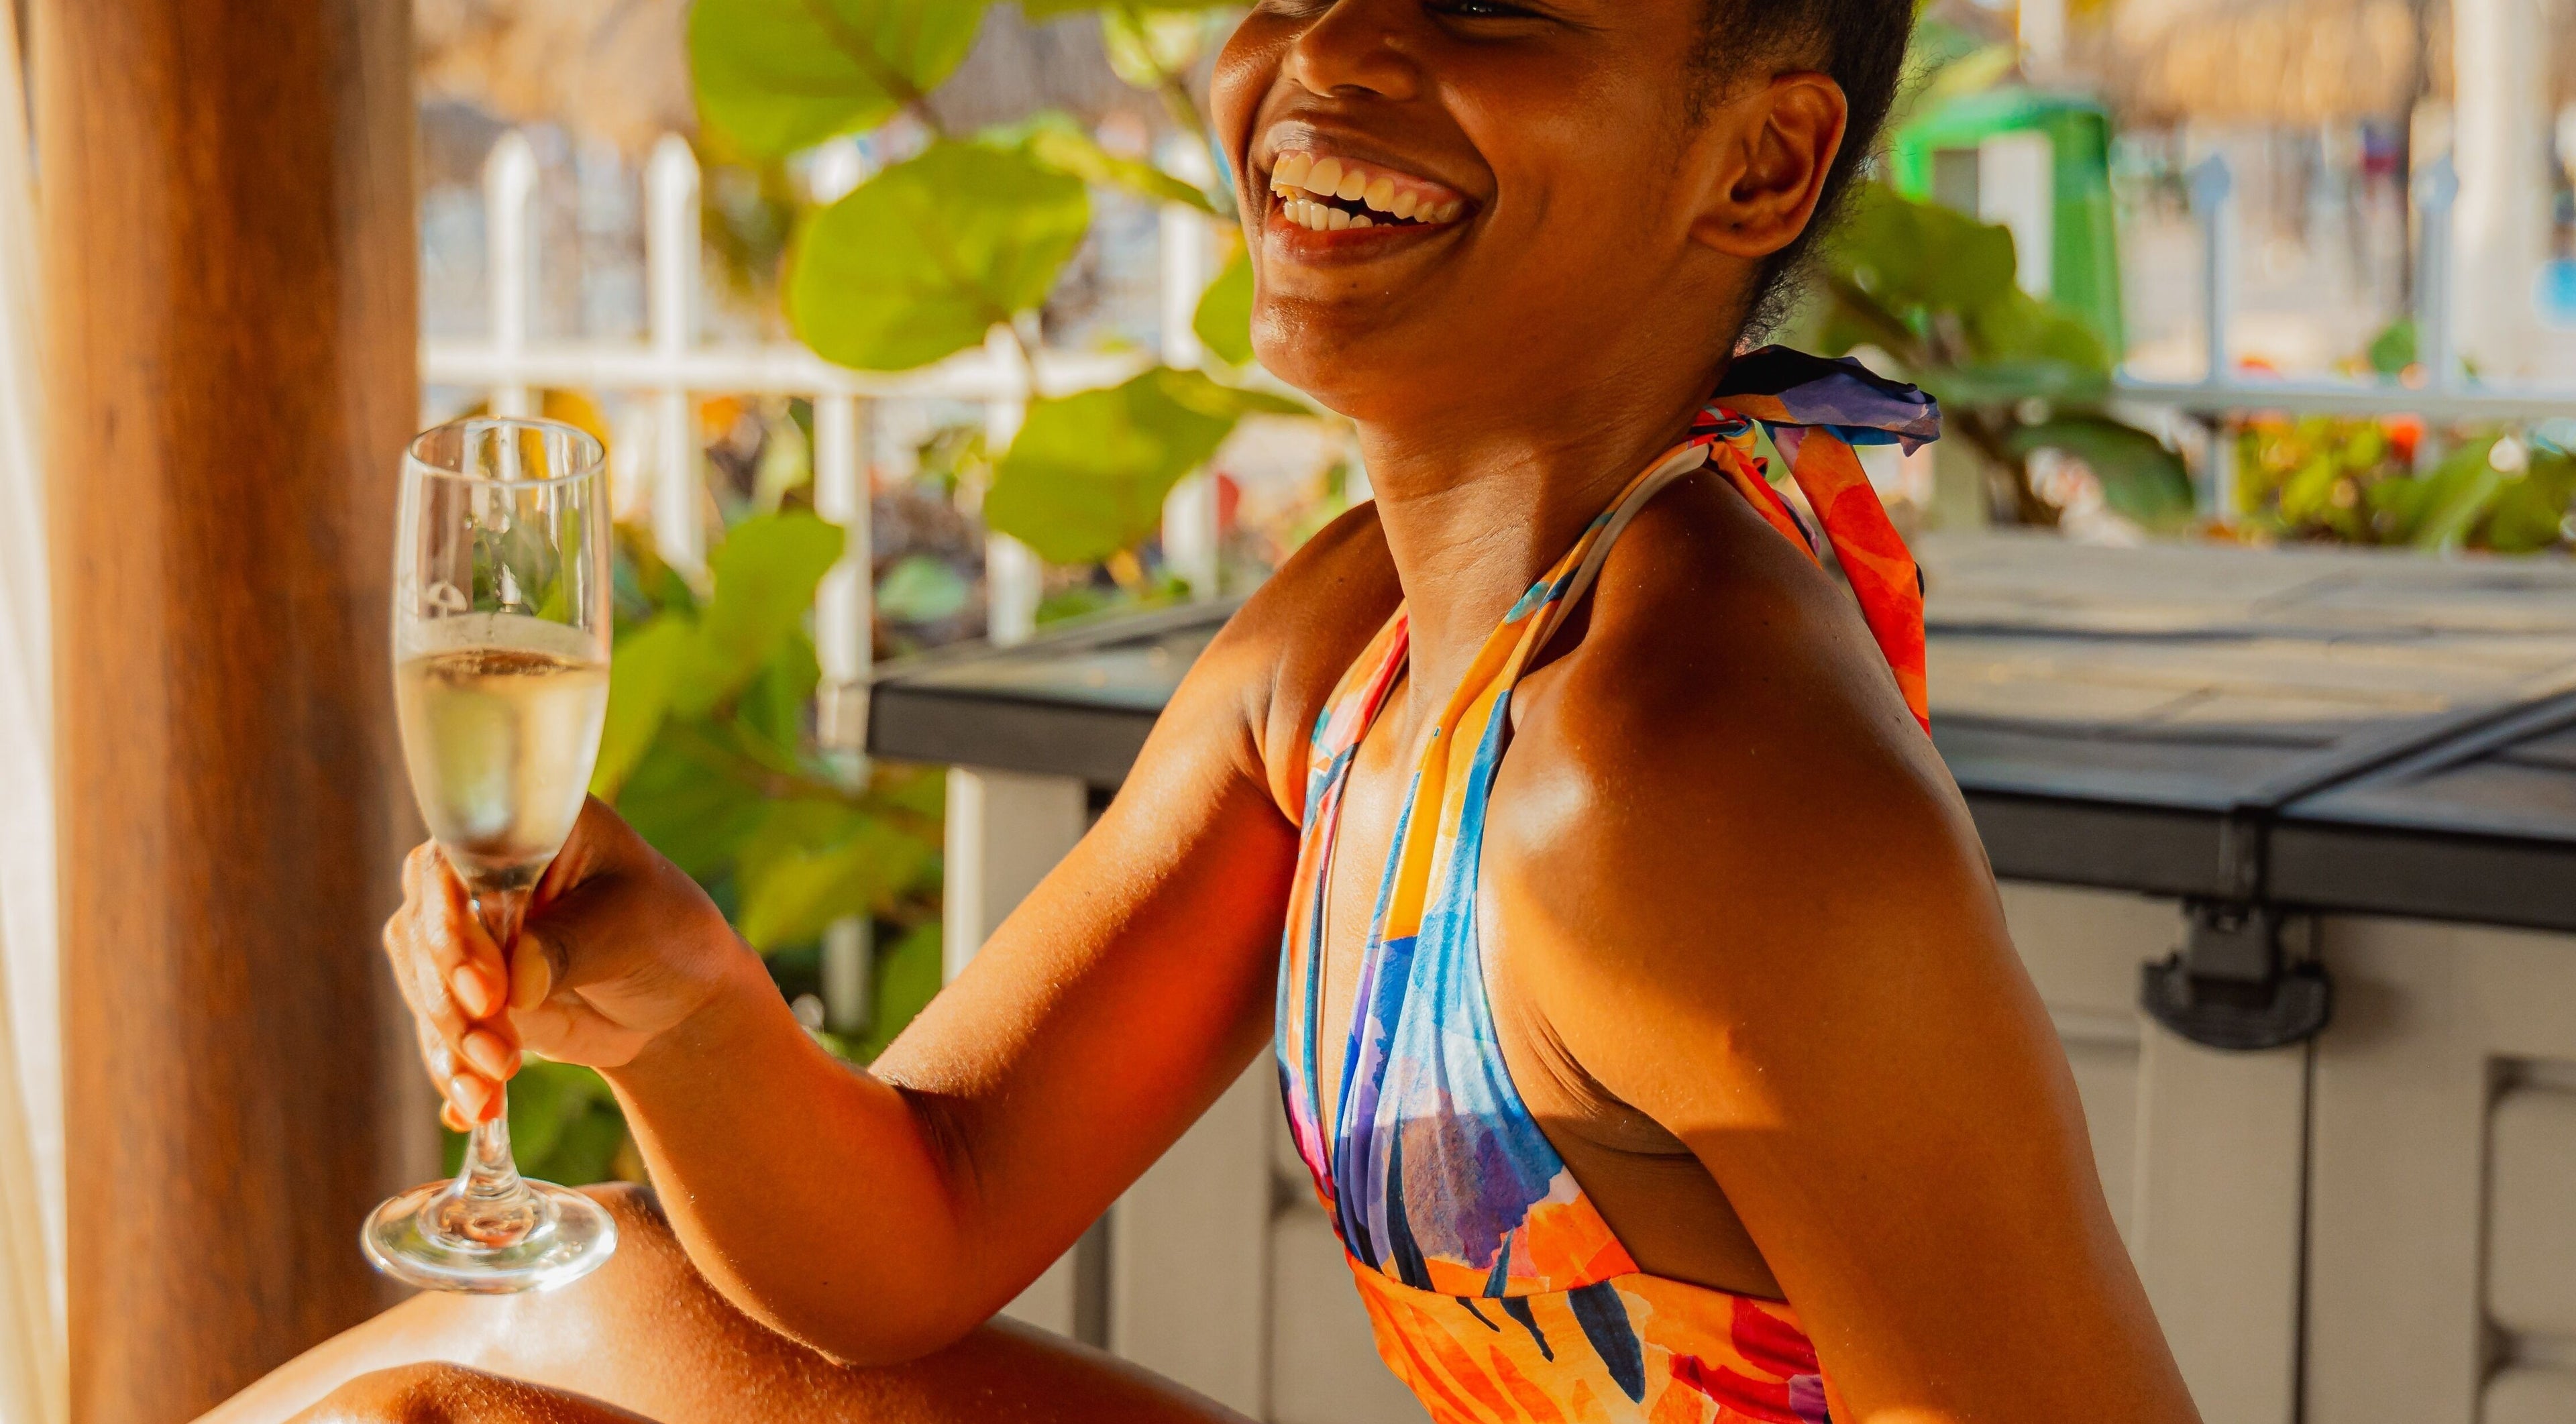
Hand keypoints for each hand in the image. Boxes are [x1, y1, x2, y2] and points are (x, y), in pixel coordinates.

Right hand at [384, 796, 751, 1128]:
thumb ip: (571, 945)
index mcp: (525, 828)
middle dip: (453, 1003)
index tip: (489, 993)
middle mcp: (478, 871)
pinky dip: (453, 1069)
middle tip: (499, 1056)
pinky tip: (470, 1110)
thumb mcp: (633, 929)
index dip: (457, 929)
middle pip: (424, 931)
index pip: (455, 866)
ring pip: (424, 985)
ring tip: (494, 1088)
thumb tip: (514, 982)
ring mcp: (464, 931)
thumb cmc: (667, 936)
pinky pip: (438, 1027)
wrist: (677, 999)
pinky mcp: (462, 988)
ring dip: (452, 1044)